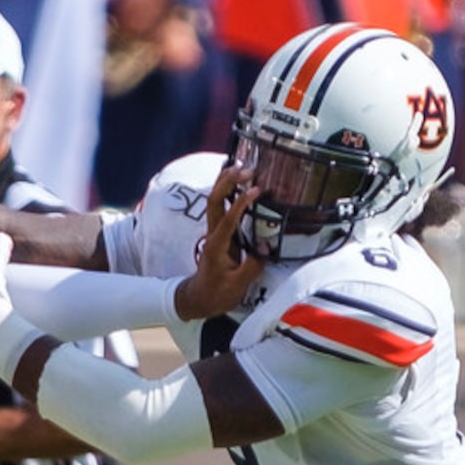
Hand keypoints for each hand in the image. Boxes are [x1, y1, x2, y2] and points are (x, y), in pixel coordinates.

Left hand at [172, 164, 264, 321]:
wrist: (199, 298)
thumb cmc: (217, 293)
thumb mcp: (237, 285)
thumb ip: (252, 266)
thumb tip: (265, 247)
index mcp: (218, 246)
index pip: (228, 219)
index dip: (241, 203)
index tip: (257, 191)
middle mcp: (213, 234)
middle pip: (214, 201)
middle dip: (229, 183)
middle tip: (248, 171)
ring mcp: (214, 231)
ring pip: (214, 200)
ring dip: (226, 182)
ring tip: (241, 166)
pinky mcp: (219, 232)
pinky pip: (220, 206)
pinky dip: (227, 191)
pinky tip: (236, 180)